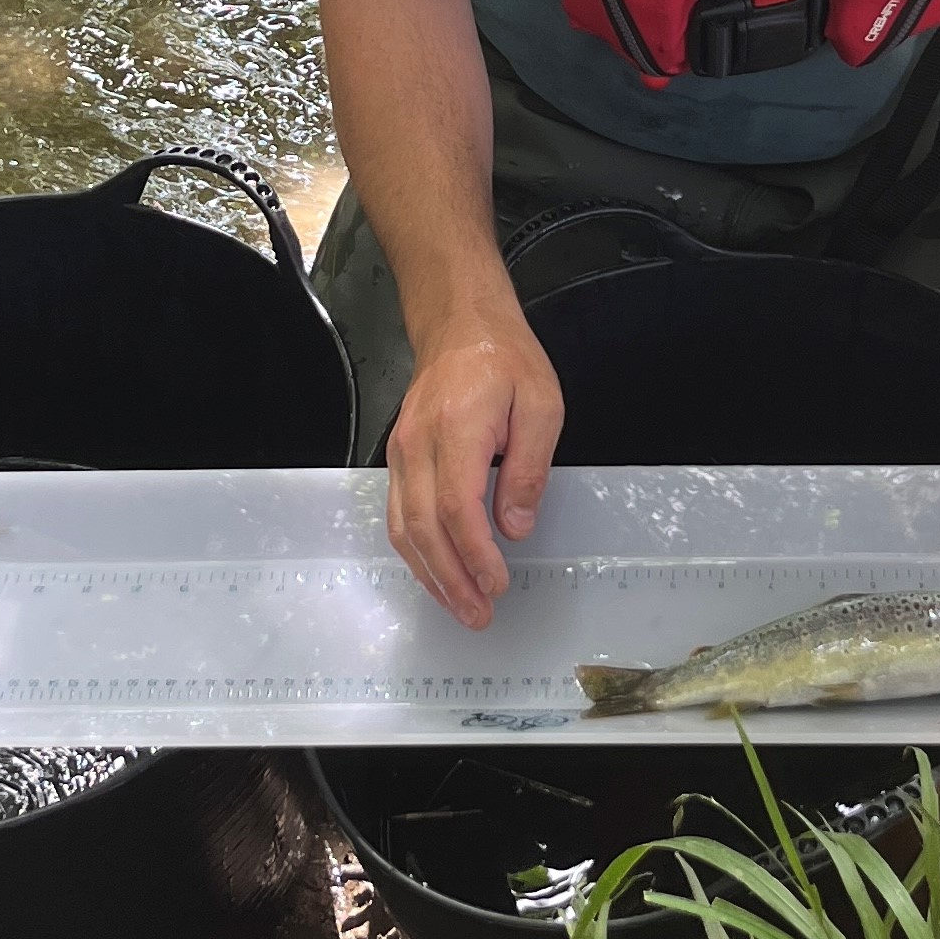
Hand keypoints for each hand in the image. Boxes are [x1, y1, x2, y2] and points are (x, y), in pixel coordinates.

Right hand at [385, 291, 563, 629]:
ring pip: (404, 527)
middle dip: (451, 579)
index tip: (498, 583)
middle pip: (424, 527)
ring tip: (460, 606)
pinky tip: (437, 573)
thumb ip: (530, 468)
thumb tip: (515, 526)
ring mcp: (401, 450)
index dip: (475, 554)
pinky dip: (416, 551)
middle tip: (480, 614)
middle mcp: (418, 443)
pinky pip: (399, 513)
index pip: (458, 506)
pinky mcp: (397, 456)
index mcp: (457, 426)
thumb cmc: (504, 359)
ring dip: (430, 574)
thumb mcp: (541, 404)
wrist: (460, 323)